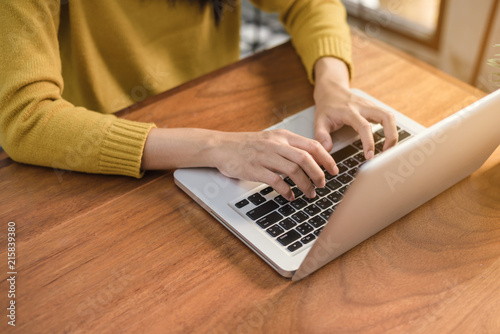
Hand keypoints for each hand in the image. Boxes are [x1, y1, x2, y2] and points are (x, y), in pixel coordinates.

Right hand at [211, 129, 337, 200]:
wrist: (221, 146)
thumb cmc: (247, 145)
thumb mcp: (271, 139)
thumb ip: (290, 147)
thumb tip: (312, 160)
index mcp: (282, 136)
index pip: (312, 145)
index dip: (327, 159)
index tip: (334, 170)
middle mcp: (276, 144)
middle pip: (306, 158)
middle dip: (319, 174)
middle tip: (323, 184)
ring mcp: (265, 156)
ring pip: (294, 171)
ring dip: (306, 185)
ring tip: (310, 193)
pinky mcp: (255, 169)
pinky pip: (276, 181)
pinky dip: (287, 191)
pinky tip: (291, 196)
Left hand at [313, 57, 397, 159]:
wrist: (332, 90)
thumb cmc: (326, 107)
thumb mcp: (319, 120)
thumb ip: (321, 135)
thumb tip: (327, 150)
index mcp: (349, 111)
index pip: (364, 126)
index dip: (369, 142)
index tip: (370, 156)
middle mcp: (363, 107)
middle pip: (386, 117)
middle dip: (391, 136)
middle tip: (387, 153)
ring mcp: (371, 106)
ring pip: (390, 116)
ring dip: (394, 133)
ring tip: (389, 149)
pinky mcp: (374, 108)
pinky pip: (388, 118)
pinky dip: (391, 130)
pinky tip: (388, 141)